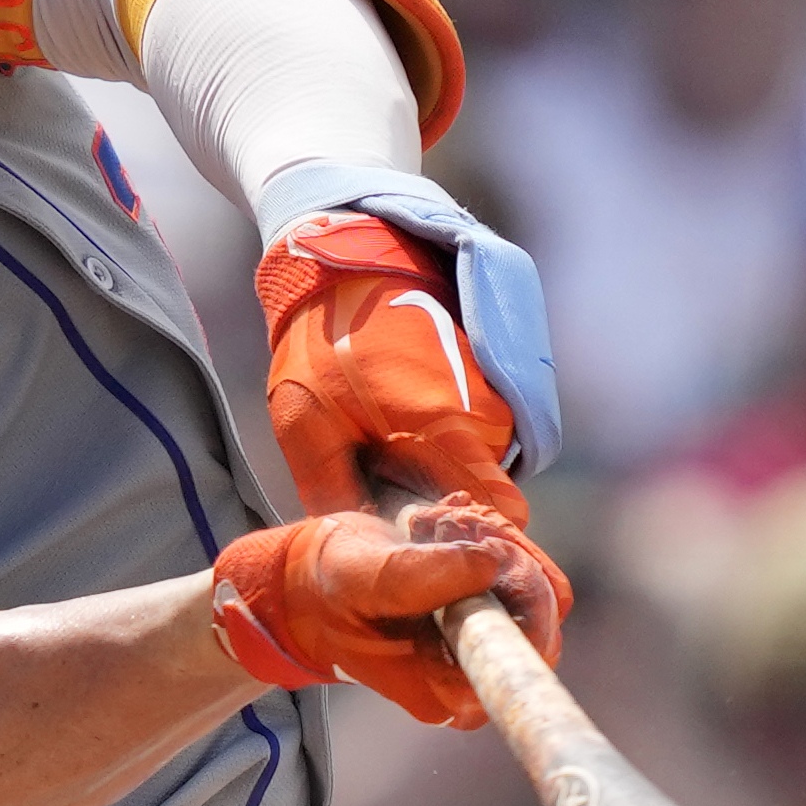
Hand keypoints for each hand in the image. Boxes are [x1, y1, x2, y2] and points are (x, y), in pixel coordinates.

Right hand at [208, 496, 568, 728]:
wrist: (306, 582)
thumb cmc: (325, 589)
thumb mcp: (362, 577)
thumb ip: (420, 575)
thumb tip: (492, 564)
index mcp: (446, 690)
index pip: (526, 659)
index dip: (526, 599)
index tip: (489, 553)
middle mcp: (470, 676)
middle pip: (537, 615)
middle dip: (502, 556)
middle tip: (452, 525)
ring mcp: (477, 645)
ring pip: (529, 587)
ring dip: (491, 541)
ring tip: (438, 523)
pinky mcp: (481, 613)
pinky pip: (513, 572)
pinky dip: (485, 538)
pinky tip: (444, 524)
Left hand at [257, 212, 531, 519]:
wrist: (349, 258)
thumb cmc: (321, 341)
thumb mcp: (305, 424)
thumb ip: (338, 493)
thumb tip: (369, 547)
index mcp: (448, 426)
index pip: (499, 512)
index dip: (467, 537)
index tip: (426, 542)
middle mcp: (488, 412)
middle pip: (486, 494)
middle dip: (443, 503)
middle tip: (385, 489)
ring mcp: (496, 391)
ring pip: (482, 464)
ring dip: (443, 469)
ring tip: (386, 447)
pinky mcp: (492, 375)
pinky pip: (479, 433)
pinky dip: (448, 439)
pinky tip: (402, 420)